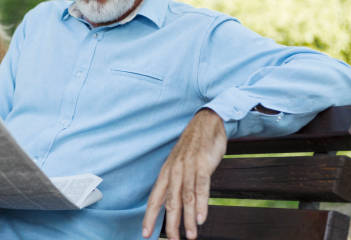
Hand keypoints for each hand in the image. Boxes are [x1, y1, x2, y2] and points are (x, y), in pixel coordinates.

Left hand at [142, 108, 226, 239]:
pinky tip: (201, 218)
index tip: (145, 233)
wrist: (205, 122)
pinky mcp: (203, 164)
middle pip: (170, 202)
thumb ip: (177, 182)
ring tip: (190, 236)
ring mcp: (188, 168)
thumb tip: (175, 203)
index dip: (150, 216)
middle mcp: (175, 171)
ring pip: (186, 198)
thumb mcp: (180, 163)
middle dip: (170, 224)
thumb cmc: (193, 146)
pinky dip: (201, 204)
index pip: (155, 198)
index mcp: (166, 172)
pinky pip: (201, 187)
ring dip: (188, 219)